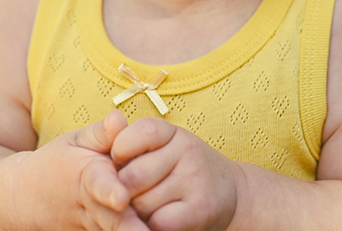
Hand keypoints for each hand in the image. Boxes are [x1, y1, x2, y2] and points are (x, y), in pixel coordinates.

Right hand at [35, 110, 148, 230]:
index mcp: (86, 177)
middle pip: (113, 221)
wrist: (27, 197)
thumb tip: (119, 118)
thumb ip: (101, 133)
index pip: (99, 184)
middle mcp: (91, 207)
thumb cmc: (58, 163)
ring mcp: (93, 228)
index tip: (121, 198)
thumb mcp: (75, 141)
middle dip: (130, 227)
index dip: (110, 191)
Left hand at [111, 118, 240, 230]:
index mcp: (173, 133)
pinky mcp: (199, 211)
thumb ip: (131, 139)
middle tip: (131, 192)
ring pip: (142, 204)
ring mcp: (195, 181)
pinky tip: (160, 218)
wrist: (231, 193)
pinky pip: (158, 222)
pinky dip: (151, 225)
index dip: (121, 150)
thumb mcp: (162, 147)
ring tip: (149, 205)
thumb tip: (110, 121)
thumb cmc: (181, 170)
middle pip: (133, 177)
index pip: (141, 133)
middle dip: (123, 190)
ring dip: (137, 211)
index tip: (120, 161)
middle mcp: (188, 151)